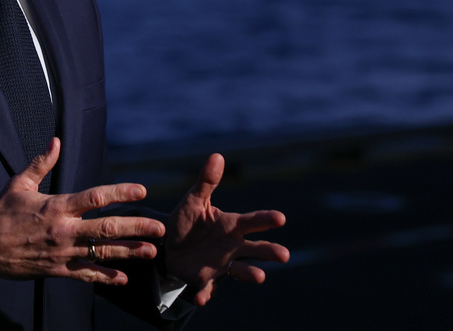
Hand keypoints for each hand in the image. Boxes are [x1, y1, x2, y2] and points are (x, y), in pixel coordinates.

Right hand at [0, 137, 164, 285]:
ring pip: (102, 253)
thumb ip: (40, 164)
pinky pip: (86, 275)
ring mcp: (62, 252)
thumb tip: (55, 141)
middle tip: (159, 228)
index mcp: (56, 207)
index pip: (95, 197)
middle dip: (136, 227)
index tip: (141, 190)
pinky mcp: (57, 270)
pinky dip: (105, 277)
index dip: (120, 192)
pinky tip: (123, 279)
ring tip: (150, 251)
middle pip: (107, 228)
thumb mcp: (18, 184)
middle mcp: (63, 230)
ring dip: (129, 252)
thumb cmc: (1, 213)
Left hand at [164, 153, 288, 304]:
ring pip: (241, 270)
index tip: (281, 217)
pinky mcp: (206, 280)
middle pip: (255, 249)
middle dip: (270, 251)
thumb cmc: (187, 222)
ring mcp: (222, 265)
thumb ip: (206, 182)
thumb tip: (217, 155)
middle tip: (284, 254)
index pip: (252, 221)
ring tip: (260, 277)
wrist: (168, 247)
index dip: (266, 218)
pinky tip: (203, 297)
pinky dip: (207, 293)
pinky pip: (208, 288)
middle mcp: (232, 246)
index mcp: (231, 225)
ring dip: (251, 274)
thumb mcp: (193, 201)